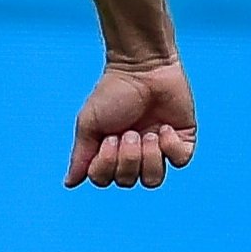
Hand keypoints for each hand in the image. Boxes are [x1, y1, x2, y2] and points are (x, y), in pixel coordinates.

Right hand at [65, 57, 195, 187]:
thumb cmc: (113, 92)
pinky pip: (179, 161)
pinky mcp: (181, 141)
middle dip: (128, 157)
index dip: (107, 165)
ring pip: (153, 179)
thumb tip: (69, 183)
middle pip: (129, 181)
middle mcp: (133, 156)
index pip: (105, 179)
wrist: (142, 68)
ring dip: (149, 157)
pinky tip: (165, 128)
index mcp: (110, 153)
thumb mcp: (89, 124)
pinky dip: (171, 147)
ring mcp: (158, 150)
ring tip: (148, 133)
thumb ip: (81, 157)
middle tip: (129, 132)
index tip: (109, 138)